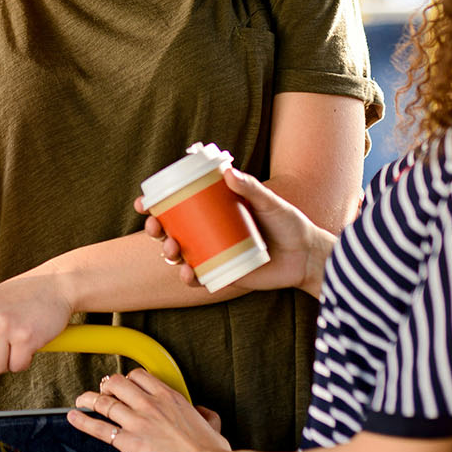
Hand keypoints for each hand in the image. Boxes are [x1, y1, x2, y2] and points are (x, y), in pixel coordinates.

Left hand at [69, 369, 230, 451]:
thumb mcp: (211, 425)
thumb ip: (204, 415)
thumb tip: (202, 413)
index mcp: (170, 397)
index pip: (140, 376)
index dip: (128, 378)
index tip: (124, 383)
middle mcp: (151, 404)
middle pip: (117, 383)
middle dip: (107, 385)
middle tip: (102, 390)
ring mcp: (138, 421)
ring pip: (105, 402)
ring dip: (89, 399)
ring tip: (82, 400)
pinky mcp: (129, 442)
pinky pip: (99, 428)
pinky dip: (83, 421)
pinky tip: (74, 417)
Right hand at [136, 167, 330, 296]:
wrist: (307, 256)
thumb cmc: (289, 223)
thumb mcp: (270, 202)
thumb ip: (251, 188)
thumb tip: (228, 173)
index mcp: (214, 210)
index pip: (179, 205)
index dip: (156, 205)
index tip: (144, 203)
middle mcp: (210, 232)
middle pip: (172, 231)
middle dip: (156, 231)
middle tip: (156, 230)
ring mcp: (215, 254)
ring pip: (181, 255)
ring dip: (169, 254)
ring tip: (174, 251)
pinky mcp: (224, 274)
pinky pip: (199, 278)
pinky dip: (189, 278)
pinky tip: (188, 275)